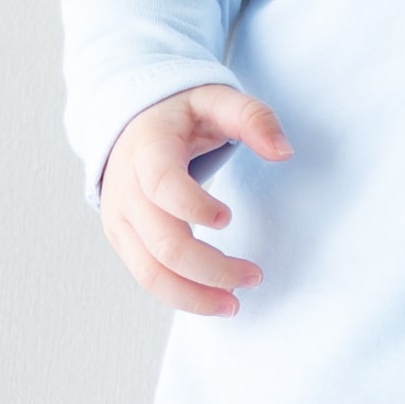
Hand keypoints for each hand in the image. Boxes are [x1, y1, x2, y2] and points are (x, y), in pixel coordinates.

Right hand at [100, 85, 292, 313]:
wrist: (130, 124)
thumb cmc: (180, 116)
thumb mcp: (216, 100)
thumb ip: (253, 118)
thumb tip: (284, 152)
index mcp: (148, 150)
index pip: (162, 185)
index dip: (193, 206)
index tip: (228, 219)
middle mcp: (126, 189)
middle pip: (163, 243)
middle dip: (211, 268)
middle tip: (254, 276)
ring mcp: (120, 219)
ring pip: (151, 273)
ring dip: (195, 296)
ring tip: (234, 303)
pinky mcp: (123, 240)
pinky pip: (148, 278)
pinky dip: (181, 296)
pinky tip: (213, 298)